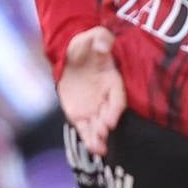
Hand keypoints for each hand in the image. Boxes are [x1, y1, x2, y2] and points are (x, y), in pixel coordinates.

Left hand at [57, 27, 126, 159]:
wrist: (70, 57)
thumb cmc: (85, 46)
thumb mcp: (92, 37)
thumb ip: (99, 39)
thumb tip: (102, 45)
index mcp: (113, 80)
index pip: (117, 97)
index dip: (115, 109)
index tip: (111, 119)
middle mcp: (106, 97)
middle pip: (109, 114)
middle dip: (106, 124)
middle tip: (103, 131)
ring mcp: (95, 108)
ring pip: (99, 126)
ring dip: (100, 137)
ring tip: (99, 147)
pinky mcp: (82, 116)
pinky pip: (87, 130)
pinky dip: (90, 140)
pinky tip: (95, 149)